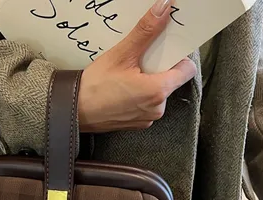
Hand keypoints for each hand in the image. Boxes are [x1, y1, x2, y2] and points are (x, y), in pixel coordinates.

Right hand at [78, 0, 196, 132]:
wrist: (74, 112)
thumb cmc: (95, 87)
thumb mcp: (121, 55)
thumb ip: (146, 32)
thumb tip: (164, 9)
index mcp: (158, 92)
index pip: (187, 70)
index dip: (179, 57)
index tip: (166, 51)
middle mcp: (157, 109)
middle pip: (171, 81)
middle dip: (159, 70)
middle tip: (139, 63)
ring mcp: (147, 119)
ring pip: (158, 94)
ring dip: (149, 84)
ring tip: (128, 78)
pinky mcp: (138, 124)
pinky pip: (147, 106)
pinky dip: (140, 97)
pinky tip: (123, 92)